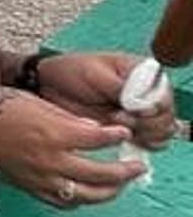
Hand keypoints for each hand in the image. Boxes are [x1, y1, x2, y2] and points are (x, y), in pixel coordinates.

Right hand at [0, 82, 139, 207]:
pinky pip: (64, 202)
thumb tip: (93, 130)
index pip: (97, 139)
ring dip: (109, 192)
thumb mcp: (32, 101)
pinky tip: (86, 192)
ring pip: (87, 195)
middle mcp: (50, 160)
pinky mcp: (29, 188)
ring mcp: (40, 178)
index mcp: (51, 133)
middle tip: (136, 167)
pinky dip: (81, 200)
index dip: (115, 136)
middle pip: (101, 174)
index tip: (124, 134)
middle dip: (125, 171)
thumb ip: (65, 118)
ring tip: (118, 185)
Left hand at [34, 54, 181, 150]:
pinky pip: (151, 142)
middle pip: (166, 117)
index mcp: (143, 73)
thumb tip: (140, 104)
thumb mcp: (93, 73)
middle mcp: (149, 93)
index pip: (164, 95)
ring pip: (162, 133)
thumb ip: (119, 87)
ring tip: (115, 124)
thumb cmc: (70, 72)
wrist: (50, 87)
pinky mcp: (134, 128)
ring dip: (143, 134)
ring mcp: (143, 113)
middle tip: (118, 118)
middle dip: (145, 122)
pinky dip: (141, 143)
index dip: (153, 106)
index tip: (133, 109)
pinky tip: (121, 136)